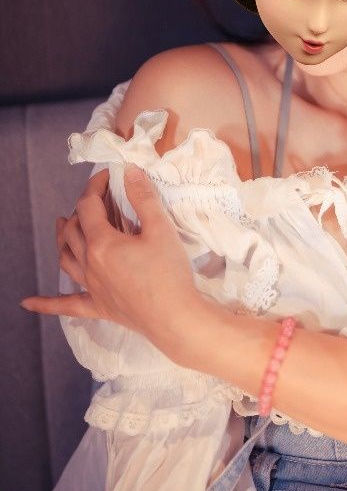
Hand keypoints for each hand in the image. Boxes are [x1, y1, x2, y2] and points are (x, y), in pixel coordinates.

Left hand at [20, 164, 200, 353]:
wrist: (175, 318)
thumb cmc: (169, 273)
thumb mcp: (161, 230)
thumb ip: (144, 199)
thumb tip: (130, 172)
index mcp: (102, 243)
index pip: (88, 206)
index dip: (95, 186)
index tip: (108, 176)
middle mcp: (89, 264)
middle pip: (73, 230)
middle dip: (81, 209)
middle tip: (97, 199)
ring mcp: (91, 287)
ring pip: (65, 259)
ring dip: (61, 240)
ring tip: (62, 225)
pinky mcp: (99, 307)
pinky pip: (66, 305)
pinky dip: (45, 304)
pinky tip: (26, 302)